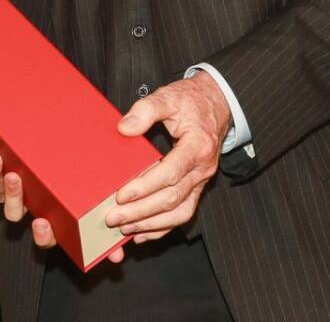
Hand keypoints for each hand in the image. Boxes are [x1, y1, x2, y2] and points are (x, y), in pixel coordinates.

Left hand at [0, 152, 125, 263]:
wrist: (47, 151)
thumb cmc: (73, 186)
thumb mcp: (89, 209)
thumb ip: (102, 236)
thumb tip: (117, 256)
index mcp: (49, 219)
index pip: (44, 235)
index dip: (41, 234)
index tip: (43, 224)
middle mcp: (30, 208)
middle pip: (18, 214)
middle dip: (16, 201)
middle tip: (22, 189)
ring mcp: (15, 194)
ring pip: (4, 198)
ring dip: (6, 188)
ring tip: (11, 174)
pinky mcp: (2, 180)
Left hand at [107, 74, 231, 242]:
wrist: (216, 104)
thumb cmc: (191, 101)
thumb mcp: (169, 97)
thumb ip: (147, 109)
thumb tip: (124, 128)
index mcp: (197, 146)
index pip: (170, 173)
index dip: (145, 186)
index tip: (121, 195)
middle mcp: (202, 169)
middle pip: (172, 198)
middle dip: (141, 211)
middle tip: (113, 218)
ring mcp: (201, 181)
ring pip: (179, 212)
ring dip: (150, 223)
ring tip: (124, 228)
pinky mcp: (196, 187)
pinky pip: (182, 213)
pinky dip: (162, 227)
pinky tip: (142, 232)